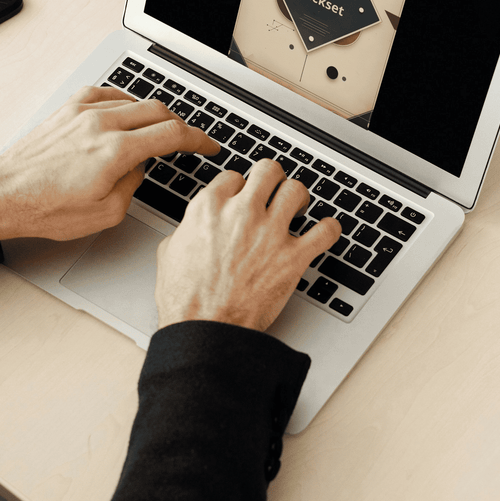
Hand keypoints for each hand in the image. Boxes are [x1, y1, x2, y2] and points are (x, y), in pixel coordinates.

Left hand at [0, 87, 218, 240]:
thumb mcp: (106, 213)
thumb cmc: (46, 208)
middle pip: (159, 111)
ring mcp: (83, 111)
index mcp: (115, 152)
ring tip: (159, 132)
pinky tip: (128, 114)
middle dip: (181, 126)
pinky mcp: (69, 108)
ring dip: (154, 115)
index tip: (208, 145)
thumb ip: (134, 185)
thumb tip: (140, 167)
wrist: (4, 194)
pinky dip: (126, 103)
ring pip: (135, 101)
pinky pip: (109, 94)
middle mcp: (101, 124)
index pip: (172, 134)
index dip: (198, 139)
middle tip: (189, 141)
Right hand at [155, 159, 340, 331]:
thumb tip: (193, 227)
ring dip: (299, 197)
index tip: (244, 196)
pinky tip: (325, 231)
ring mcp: (270, 233)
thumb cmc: (186, 299)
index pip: (234, 177)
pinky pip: (325, 231)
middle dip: (272, 178)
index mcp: (210, 208)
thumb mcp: (170, 252)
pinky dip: (329, 229)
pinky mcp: (293, 257)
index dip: (240, 187)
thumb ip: (186, 229)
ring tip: (298, 207)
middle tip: (274, 191)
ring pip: (296, 190)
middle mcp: (242, 213)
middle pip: (268, 170)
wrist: (204, 330)